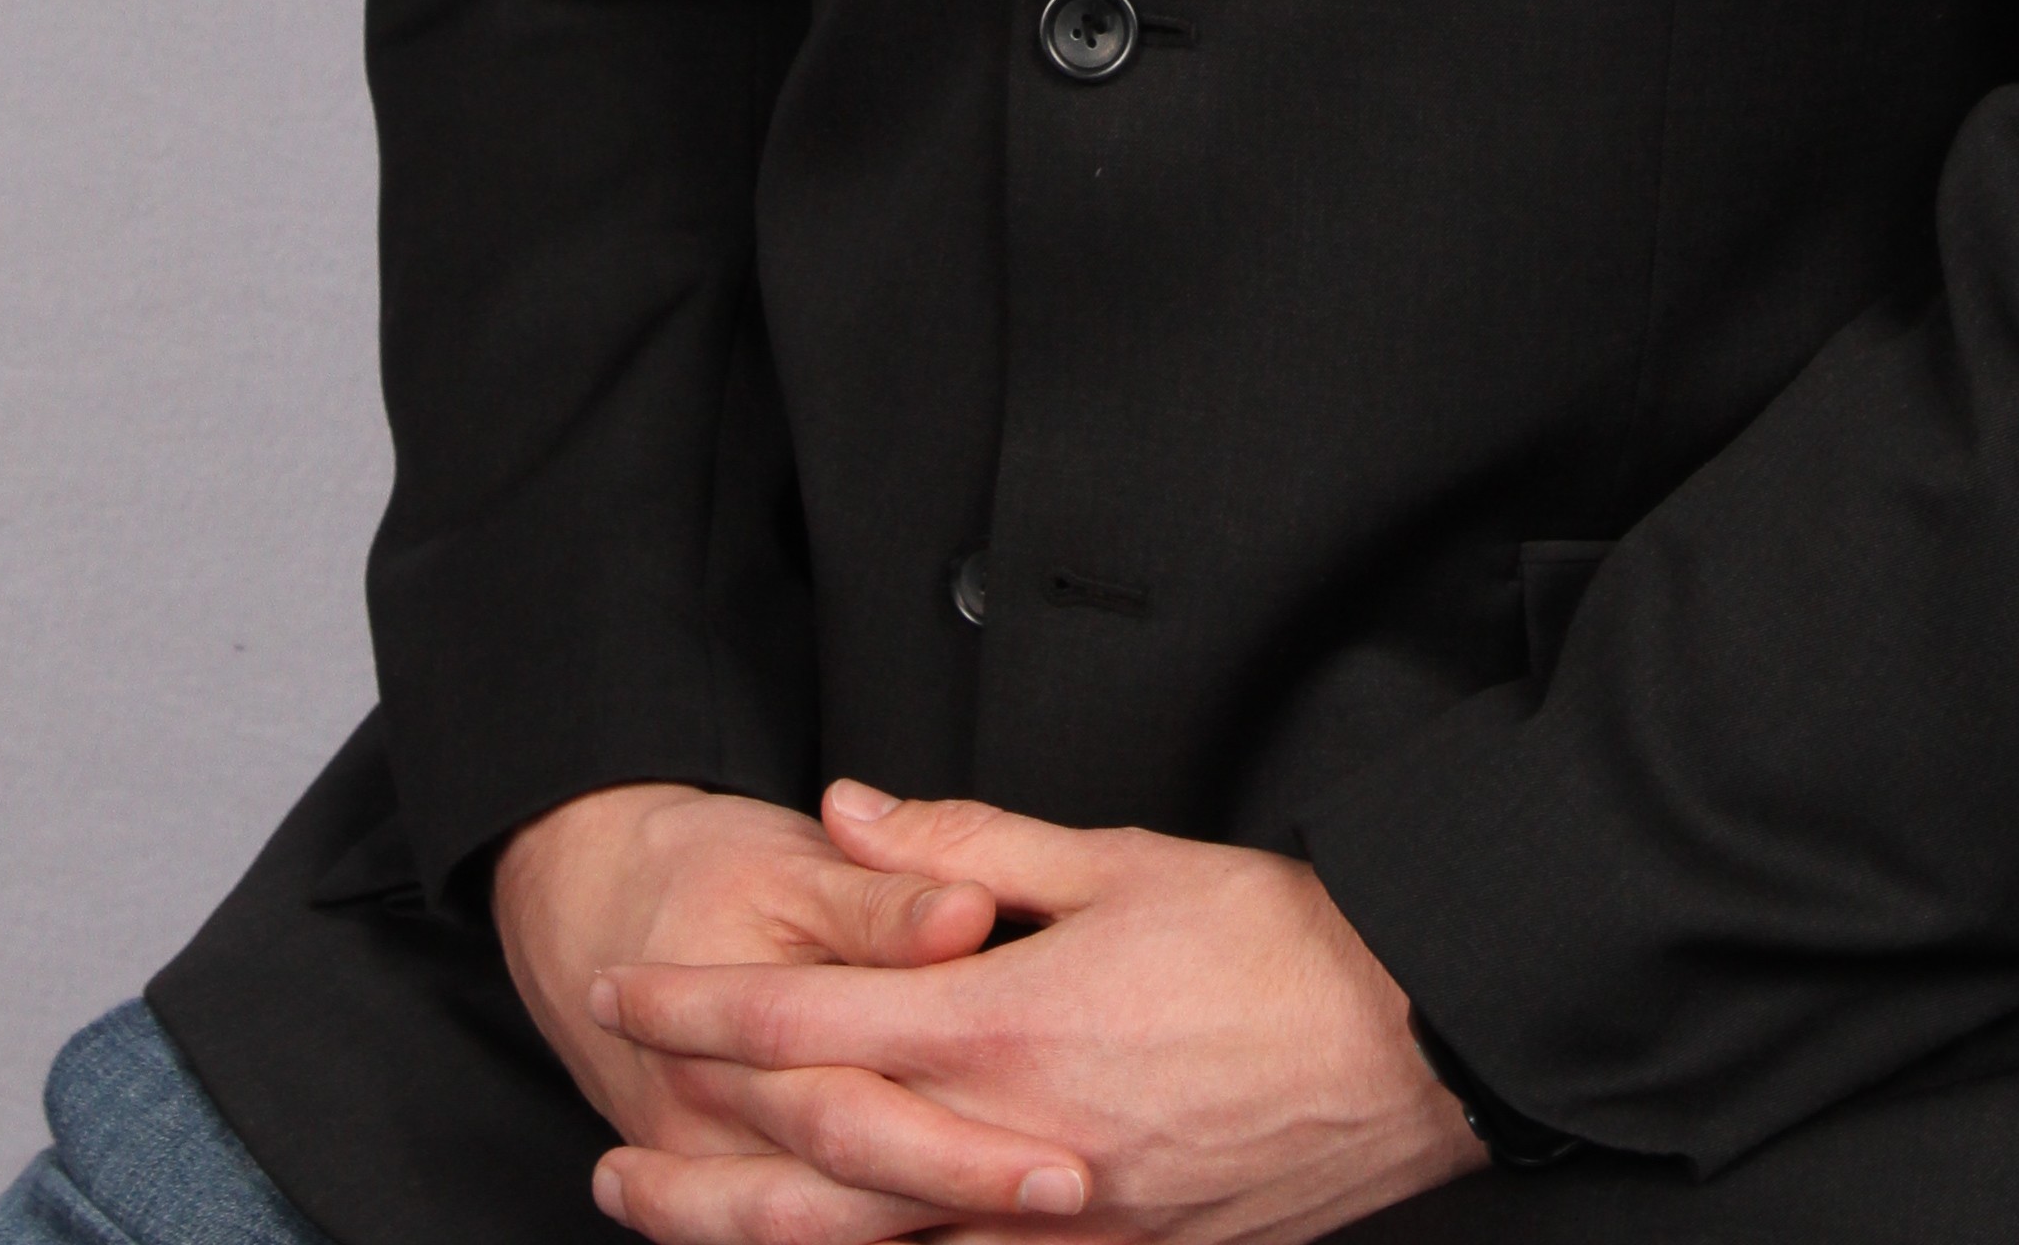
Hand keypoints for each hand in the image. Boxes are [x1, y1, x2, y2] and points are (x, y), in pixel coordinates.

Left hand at [588, 783, 1484, 1243]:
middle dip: (698, 1164)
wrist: (1406, 1042)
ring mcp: (1060, 1222)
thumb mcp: (1115, 857)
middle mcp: (1012, 1142)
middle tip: (612, 1159)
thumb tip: (849, 815)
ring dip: (765, 1236)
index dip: (703, 1007)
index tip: (629, 993)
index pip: (808, 1018)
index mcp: (1002, 1024)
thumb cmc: (1275, 943)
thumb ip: (966, 847)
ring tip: (687, 1222)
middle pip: (810, 1170)